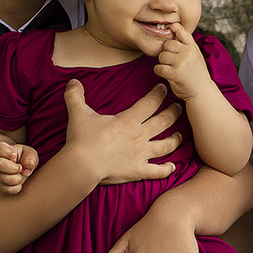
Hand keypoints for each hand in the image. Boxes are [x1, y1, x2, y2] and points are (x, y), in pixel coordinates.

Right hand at [0, 141, 38, 194]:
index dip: (7, 152)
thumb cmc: (26, 158)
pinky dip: (16, 188)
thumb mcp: (30, 153)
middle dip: (14, 168)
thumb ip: (30, 157)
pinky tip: (19, 183)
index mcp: (3, 150)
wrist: (24, 169)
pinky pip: (7, 190)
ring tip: (20, 176)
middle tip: (20, 168)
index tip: (15, 154)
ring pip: (4, 179)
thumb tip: (25, 170)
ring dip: (17, 179)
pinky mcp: (0, 186)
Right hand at [62, 79, 181, 184]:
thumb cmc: (82, 139)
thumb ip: (75, 96)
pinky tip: (173, 166)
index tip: (163, 88)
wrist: (82, 165)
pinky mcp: (138, 171)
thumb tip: (72, 81)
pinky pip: (157, 171)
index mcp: (129, 120)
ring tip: (180, 135)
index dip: (158, 94)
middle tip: (179, 108)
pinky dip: (167, 169)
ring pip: (166, 146)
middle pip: (164, 121)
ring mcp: (141, 155)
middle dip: (174, 113)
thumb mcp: (78, 113)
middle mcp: (140, 136)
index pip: (150, 103)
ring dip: (175, 139)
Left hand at [153, 24, 211, 101]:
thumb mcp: (196, 55)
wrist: (202, 91)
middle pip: (167, 44)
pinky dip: (159, 71)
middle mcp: (187, 53)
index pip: (182, 31)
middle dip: (166, 52)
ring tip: (170, 68)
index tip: (170, 28)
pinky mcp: (174, 74)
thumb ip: (186, 45)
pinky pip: (158, 68)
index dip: (174, 28)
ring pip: (162, 56)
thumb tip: (173, 30)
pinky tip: (165, 73)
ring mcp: (181, 63)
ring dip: (163, 62)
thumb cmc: (196, 73)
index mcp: (193, 47)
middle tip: (171, 60)